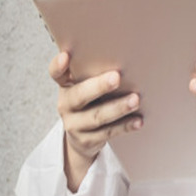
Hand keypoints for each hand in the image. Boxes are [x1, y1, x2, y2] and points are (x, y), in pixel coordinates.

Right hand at [50, 51, 141, 190]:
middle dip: (99, 86)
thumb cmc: (91, 101)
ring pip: (97, 117)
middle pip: (80, 96)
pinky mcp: (87, 140)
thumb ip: (94, 72)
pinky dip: (125, 126)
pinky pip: (108, 132)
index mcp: (66, 86)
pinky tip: (139, 120)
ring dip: (118, 108)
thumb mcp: (86, 85)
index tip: (66, 56)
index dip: (58, 66)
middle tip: (117, 77)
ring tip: (135, 100)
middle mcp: (66, 105)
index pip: (57, 74)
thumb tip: (124, 54)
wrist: (82, 136)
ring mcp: (75, 124)